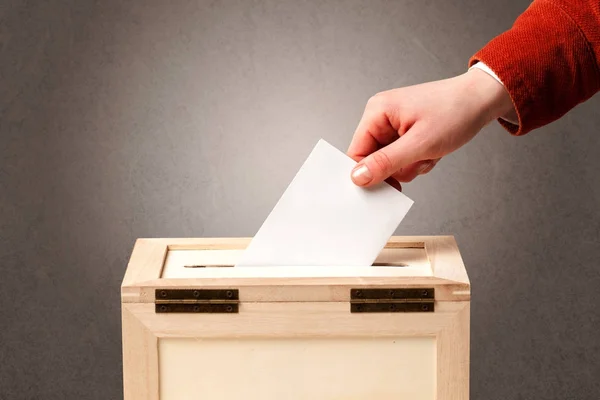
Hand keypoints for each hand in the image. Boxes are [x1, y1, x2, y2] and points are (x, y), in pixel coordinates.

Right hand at [347, 68, 514, 188]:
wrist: (482, 100)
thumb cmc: (455, 112)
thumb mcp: (420, 144)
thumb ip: (386, 162)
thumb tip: (357, 178)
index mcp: (377, 112)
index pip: (356, 152)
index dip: (368, 173)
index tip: (385, 186)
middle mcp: (381, 117)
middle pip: (374, 160)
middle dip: (398, 167)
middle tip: (419, 160)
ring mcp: (393, 125)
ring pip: (390, 163)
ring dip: (412, 165)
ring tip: (430, 152)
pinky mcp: (405, 133)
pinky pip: (402, 159)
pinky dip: (418, 161)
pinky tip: (433, 151)